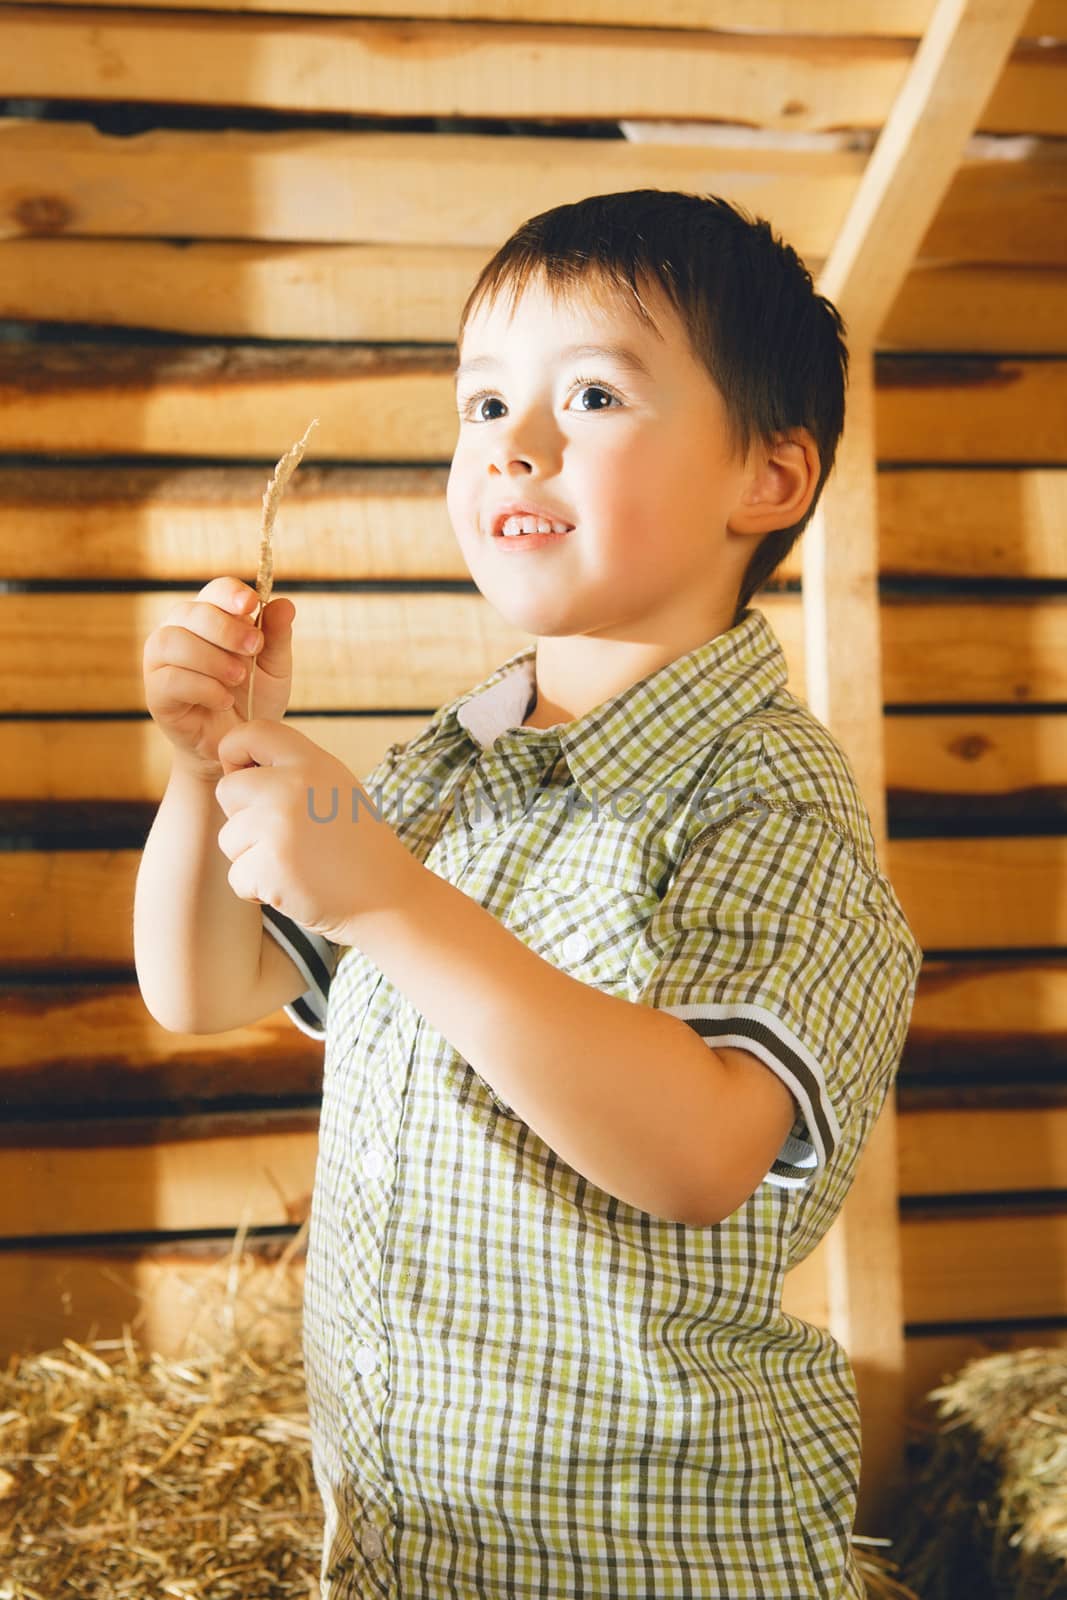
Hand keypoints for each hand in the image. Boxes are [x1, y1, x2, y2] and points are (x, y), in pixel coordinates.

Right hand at [143, 576, 295, 781]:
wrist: (239, 746)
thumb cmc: (253, 699)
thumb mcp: (274, 668)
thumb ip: (277, 637)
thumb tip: (284, 604)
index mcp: (208, 618)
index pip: (214, 591)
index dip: (230, 593)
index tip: (251, 604)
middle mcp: (179, 632)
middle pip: (190, 612)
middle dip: (225, 628)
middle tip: (253, 648)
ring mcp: (161, 662)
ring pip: (173, 641)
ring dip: (211, 657)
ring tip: (239, 677)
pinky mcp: (156, 694)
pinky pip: (170, 679)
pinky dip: (202, 687)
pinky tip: (224, 699)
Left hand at [215, 719, 413, 945]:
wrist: (386, 898)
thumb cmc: (356, 847)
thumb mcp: (335, 789)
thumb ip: (291, 771)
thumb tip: (238, 767)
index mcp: (311, 762)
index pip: (250, 733)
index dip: (236, 753)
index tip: (248, 777)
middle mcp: (292, 786)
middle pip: (228, 790)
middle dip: (244, 817)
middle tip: (283, 836)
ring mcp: (278, 826)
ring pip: (229, 838)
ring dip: (252, 857)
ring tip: (296, 863)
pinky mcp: (268, 866)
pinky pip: (236, 876)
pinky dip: (258, 889)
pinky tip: (293, 886)